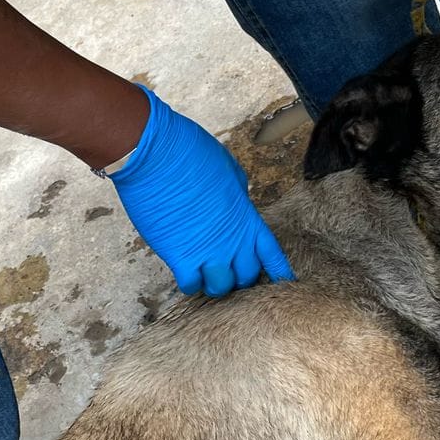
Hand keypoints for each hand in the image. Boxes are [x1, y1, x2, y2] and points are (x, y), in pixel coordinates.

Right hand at [109, 87, 293, 297]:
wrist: (156, 152)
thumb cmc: (191, 152)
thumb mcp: (229, 170)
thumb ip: (238, 195)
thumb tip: (237, 203)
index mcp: (247, 218)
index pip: (272, 254)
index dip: (279, 271)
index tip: (283, 282)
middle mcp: (233, 241)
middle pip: (247, 277)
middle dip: (240, 277)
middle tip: (229, 271)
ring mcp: (208, 252)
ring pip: (221, 288)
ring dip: (215, 284)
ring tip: (206, 275)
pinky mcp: (180, 257)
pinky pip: (191, 285)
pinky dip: (189, 282)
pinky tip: (185, 271)